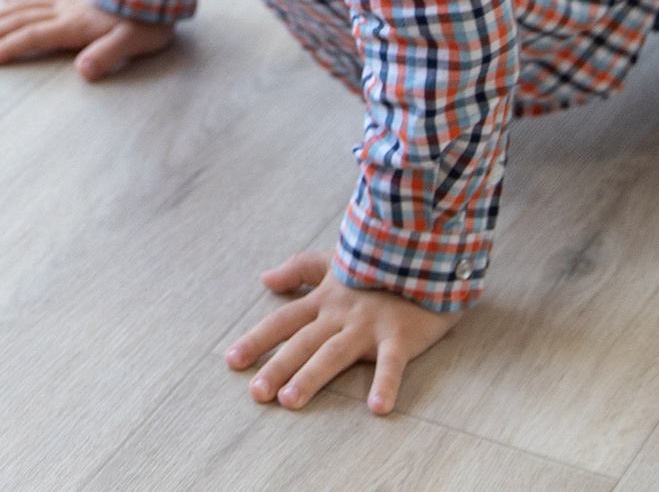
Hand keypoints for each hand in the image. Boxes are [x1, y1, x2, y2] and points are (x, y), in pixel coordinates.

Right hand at [0, 0, 174, 79]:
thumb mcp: (134, 42)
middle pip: (20, 20)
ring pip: (24, 6)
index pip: (34, 36)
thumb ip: (107, 55)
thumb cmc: (149, 19)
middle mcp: (65, 10)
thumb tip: (82, 71)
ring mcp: (68, 0)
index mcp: (75, 25)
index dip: (9, 47)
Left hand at [224, 250, 457, 415]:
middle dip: (278, 367)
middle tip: (256, 394)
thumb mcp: (336, 260)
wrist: (426, 251)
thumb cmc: (381, 262)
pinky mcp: (399, 334)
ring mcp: (369, 325)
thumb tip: (264, 278)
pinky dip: (385, 384)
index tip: (232, 362)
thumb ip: (299, 268)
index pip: (283, 321)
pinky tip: (377, 408)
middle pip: (303, 343)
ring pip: (334, 353)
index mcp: (325, 300)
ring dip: (311, 377)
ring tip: (290, 401)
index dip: (257, 340)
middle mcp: (341, 314)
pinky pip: (392, 363)